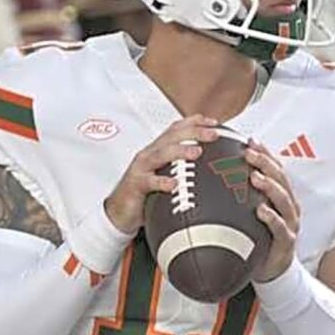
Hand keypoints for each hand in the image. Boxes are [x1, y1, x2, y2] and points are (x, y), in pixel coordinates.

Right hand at [104, 115, 219, 233]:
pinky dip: (161, 182)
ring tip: (197, 152)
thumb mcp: (165, 174)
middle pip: (172, 136)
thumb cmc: (145, 192)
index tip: (215, 123)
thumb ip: (183, 167)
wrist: (120, 211)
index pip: (177, 129)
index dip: (195, 122)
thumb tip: (212, 167)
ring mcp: (142, 168)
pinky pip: (148, 182)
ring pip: (161, 154)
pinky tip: (173, 184)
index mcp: (158, 149)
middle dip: (194, 132)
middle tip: (213, 134)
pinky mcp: (136, 185)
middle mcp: (150, 154)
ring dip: (180, 151)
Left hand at [246, 141, 300, 282]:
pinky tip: (261, 210)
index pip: (275, 169)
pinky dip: (271, 218)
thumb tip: (213, 176)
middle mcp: (289, 206)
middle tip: (248, 153)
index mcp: (282, 196)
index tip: (249, 140)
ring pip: (284, 200)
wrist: (272, 269)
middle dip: (266, 163)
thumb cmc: (260, 237)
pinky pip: (280, 228)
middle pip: (281, 179)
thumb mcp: (251, 213)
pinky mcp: (286, 241)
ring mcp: (290, 223)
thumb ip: (241, 195)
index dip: (265, 153)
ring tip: (255, 176)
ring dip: (269, 186)